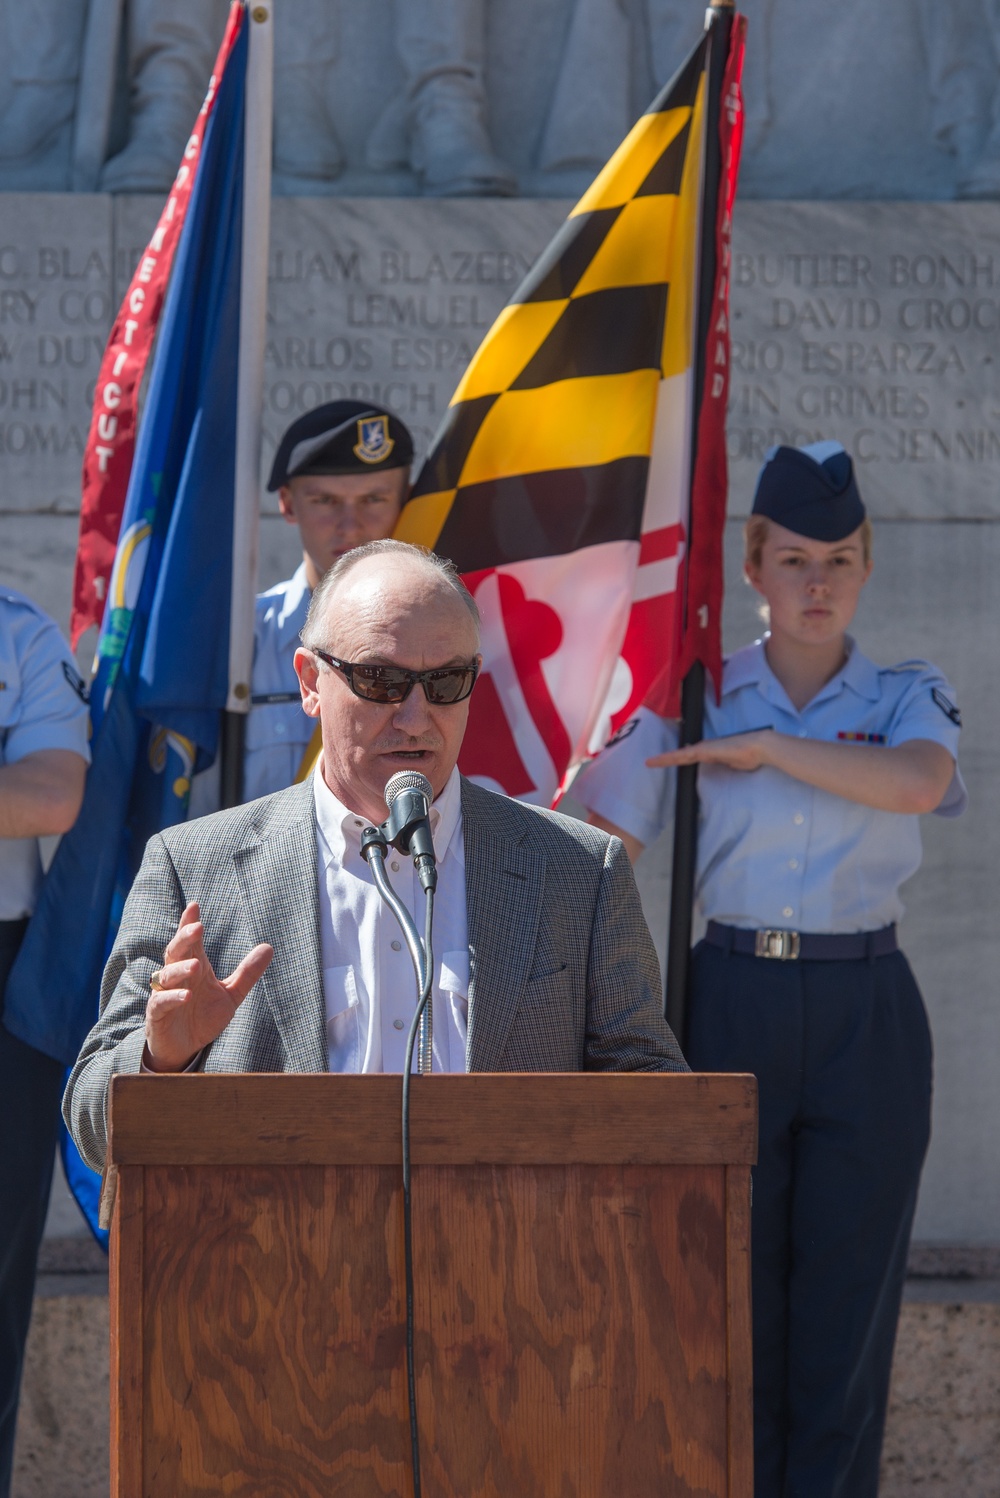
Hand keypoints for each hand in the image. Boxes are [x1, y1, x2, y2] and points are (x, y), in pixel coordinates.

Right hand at [144, 901, 273, 1072]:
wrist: (184, 1050)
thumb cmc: (203, 1017)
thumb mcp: (231, 995)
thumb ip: (247, 973)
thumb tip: (269, 947)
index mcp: (194, 967)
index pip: (190, 942)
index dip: (189, 923)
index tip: (195, 906)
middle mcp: (177, 977)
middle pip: (176, 952)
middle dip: (184, 938)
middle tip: (197, 927)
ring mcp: (164, 994)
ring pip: (166, 975)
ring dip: (180, 968)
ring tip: (196, 965)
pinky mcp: (157, 1014)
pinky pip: (161, 1002)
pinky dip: (172, 997)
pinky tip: (187, 996)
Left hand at [646, 728, 774, 772]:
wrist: (757, 747)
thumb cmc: (749, 755)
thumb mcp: (732, 763)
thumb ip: (724, 763)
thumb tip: (723, 765)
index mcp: (709, 752)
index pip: (689, 757)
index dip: (677, 760)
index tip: (667, 762)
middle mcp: (703, 748)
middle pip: (680, 755)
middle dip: (666, 759)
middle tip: (651, 762)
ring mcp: (703, 748)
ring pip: (679, 755)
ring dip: (664, 759)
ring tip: (650, 763)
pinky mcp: (703, 750)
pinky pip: (683, 755)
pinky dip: (671, 758)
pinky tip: (661, 761)